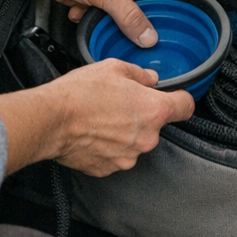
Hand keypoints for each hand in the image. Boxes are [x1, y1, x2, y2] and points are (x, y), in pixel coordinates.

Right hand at [0, 58, 194, 176]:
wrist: (51, 120)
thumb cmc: (80, 93)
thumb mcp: (113, 68)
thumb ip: (139, 74)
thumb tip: (150, 79)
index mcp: (153, 110)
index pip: (186, 107)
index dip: (181, 99)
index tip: (175, 98)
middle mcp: (147, 137)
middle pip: (155, 126)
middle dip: (141, 116)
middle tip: (119, 103)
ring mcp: (129, 157)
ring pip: (135, 142)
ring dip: (124, 133)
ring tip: (101, 119)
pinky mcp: (110, 168)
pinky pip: (116, 156)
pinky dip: (108, 147)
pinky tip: (93, 134)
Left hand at [8, 0, 182, 48]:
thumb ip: (128, 14)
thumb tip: (148, 34)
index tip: (175, 21)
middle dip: (140, 13)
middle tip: (144, 32)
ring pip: (123, 5)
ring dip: (114, 17)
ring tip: (109, 23)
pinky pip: (103, 9)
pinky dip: (95, 15)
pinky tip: (84, 13)